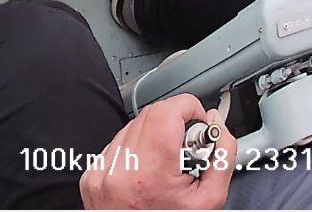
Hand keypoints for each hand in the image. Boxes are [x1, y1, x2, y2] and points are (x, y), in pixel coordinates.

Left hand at [80, 94, 234, 209]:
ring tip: (166, 168)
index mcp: (151, 170)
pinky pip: (116, 146)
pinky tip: (146, 174)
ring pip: (132, 127)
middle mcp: (121, 167)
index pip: (168, 110)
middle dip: (175, 124)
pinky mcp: (91, 175)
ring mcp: (101, 170)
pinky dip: (134, 152)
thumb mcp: (209, 199)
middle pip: (151, 114)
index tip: (199, 124)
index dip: (190, 110)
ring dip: (153, 137)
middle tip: (187, 151)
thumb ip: (220, 157)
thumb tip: (218, 126)